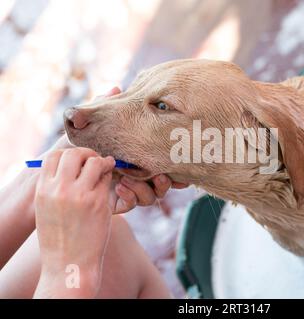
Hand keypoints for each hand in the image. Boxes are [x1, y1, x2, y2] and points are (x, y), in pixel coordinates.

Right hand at [34, 148, 115, 297]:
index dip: (68, 154)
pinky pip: (107, 179)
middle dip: (87, 154)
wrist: (69, 263)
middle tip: (95, 160)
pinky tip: (112, 183)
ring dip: (101, 163)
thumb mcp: (47, 208)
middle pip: (74, 154)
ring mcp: (80, 195)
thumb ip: (54, 186)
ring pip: (94, 162)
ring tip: (105, 169)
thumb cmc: (58, 236)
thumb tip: (70, 165)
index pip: (54, 156)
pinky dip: (110, 178)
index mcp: (43, 190)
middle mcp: (59, 189)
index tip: (78, 160)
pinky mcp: (99, 202)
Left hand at [52, 87, 188, 214]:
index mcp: (136, 157)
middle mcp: (136, 175)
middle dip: (166, 182)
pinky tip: (119, 186)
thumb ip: (104, 108)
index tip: (181, 168)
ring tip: (127, 179)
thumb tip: (117, 88)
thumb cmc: (74, 145)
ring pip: (151, 196)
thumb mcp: (92, 124)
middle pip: (162, 183)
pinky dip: (131, 195)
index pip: (161, 163)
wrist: (57, 169)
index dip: (174, 167)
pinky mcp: (119, 202)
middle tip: (161, 176)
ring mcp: (128, 190)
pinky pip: (135, 203)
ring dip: (145, 188)